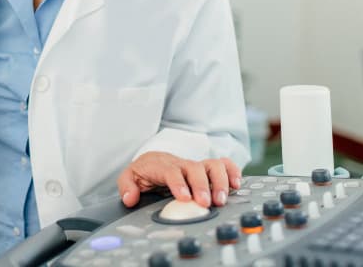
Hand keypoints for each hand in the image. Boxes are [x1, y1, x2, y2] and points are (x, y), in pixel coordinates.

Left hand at [117, 152, 241, 208]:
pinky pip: (224, 164)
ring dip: (220, 181)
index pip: (171, 171)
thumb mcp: (130, 177)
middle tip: (206, 203)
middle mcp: (182, 164)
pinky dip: (233, 172)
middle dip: (202, 185)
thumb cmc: (145, 171)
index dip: (179, 183)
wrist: (155, 159)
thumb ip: (126, 186)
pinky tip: (236, 185)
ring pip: (213, 165)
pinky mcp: (207, 168)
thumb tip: (130, 198)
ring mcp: (196, 165)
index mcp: (163, 166)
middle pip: (195, 168)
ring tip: (221, 200)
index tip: (185, 197)